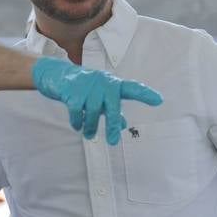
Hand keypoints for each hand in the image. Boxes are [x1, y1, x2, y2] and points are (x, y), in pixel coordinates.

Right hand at [30, 57, 163, 144]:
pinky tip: (78, 125)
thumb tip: (124, 124)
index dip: (145, 94)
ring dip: (91, 127)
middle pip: (112, 106)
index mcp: (113, 84)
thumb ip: (112, 109)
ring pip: (93, 112)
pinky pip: (78, 112)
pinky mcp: (72, 91)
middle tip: (114, 141)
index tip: (159, 100)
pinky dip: (78, 122)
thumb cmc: (84, 87)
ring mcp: (87, 85)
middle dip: (112, 125)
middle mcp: (103, 82)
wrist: (57, 75)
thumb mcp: (100, 97)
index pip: (132, 88)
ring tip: (89, 134)